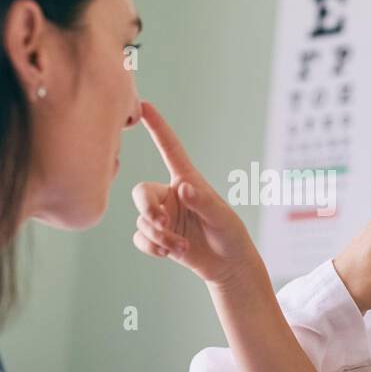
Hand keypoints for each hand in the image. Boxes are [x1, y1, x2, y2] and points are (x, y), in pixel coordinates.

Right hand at [131, 100, 258, 285]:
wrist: (228, 265)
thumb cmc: (230, 234)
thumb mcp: (222, 217)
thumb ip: (203, 202)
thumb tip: (183, 189)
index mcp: (187, 180)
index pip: (170, 149)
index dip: (158, 127)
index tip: (145, 106)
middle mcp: (171, 195)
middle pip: (141, 192)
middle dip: (147, 209)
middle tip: (162, 223)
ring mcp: (163, 216)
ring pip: (142, 220)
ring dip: (159, 236)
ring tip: (181, 247)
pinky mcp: (158, 237)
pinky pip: (140, 237)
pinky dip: (152, 247)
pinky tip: (169, 253)